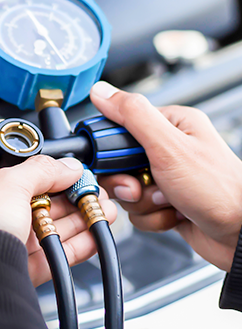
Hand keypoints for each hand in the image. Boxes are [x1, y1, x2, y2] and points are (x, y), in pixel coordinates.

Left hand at [0, 155, 117, 285]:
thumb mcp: (7, 183)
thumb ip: (40, 171)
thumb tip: (67, 166)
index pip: (5, 184)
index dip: (38, 178)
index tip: (65, 175)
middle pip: (29, 209)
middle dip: (66, 200)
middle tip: (91, 192)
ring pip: (43, 234)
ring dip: (76, 221)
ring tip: (103, 210)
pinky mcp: (17, 277)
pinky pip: (50, 258)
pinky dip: (75, 246)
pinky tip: (95, 235)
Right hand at [91, 81, 241, 271]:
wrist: (241, 236)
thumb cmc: (220, 190)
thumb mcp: (170, 146)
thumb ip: (133, 116)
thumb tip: (101, 92)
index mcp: (172, 124)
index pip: (120, 127)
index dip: (112, 148)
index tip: (117, 162)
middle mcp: (169, 149)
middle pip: (118, 163)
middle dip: (127, 182)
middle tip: (141, 187)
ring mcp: (167, 178)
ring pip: (127, 189)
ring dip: (142, 202)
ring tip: (166, 201)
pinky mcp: (166, 202)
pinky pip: (139, 210)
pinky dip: (152, 217)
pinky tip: (172, 214)